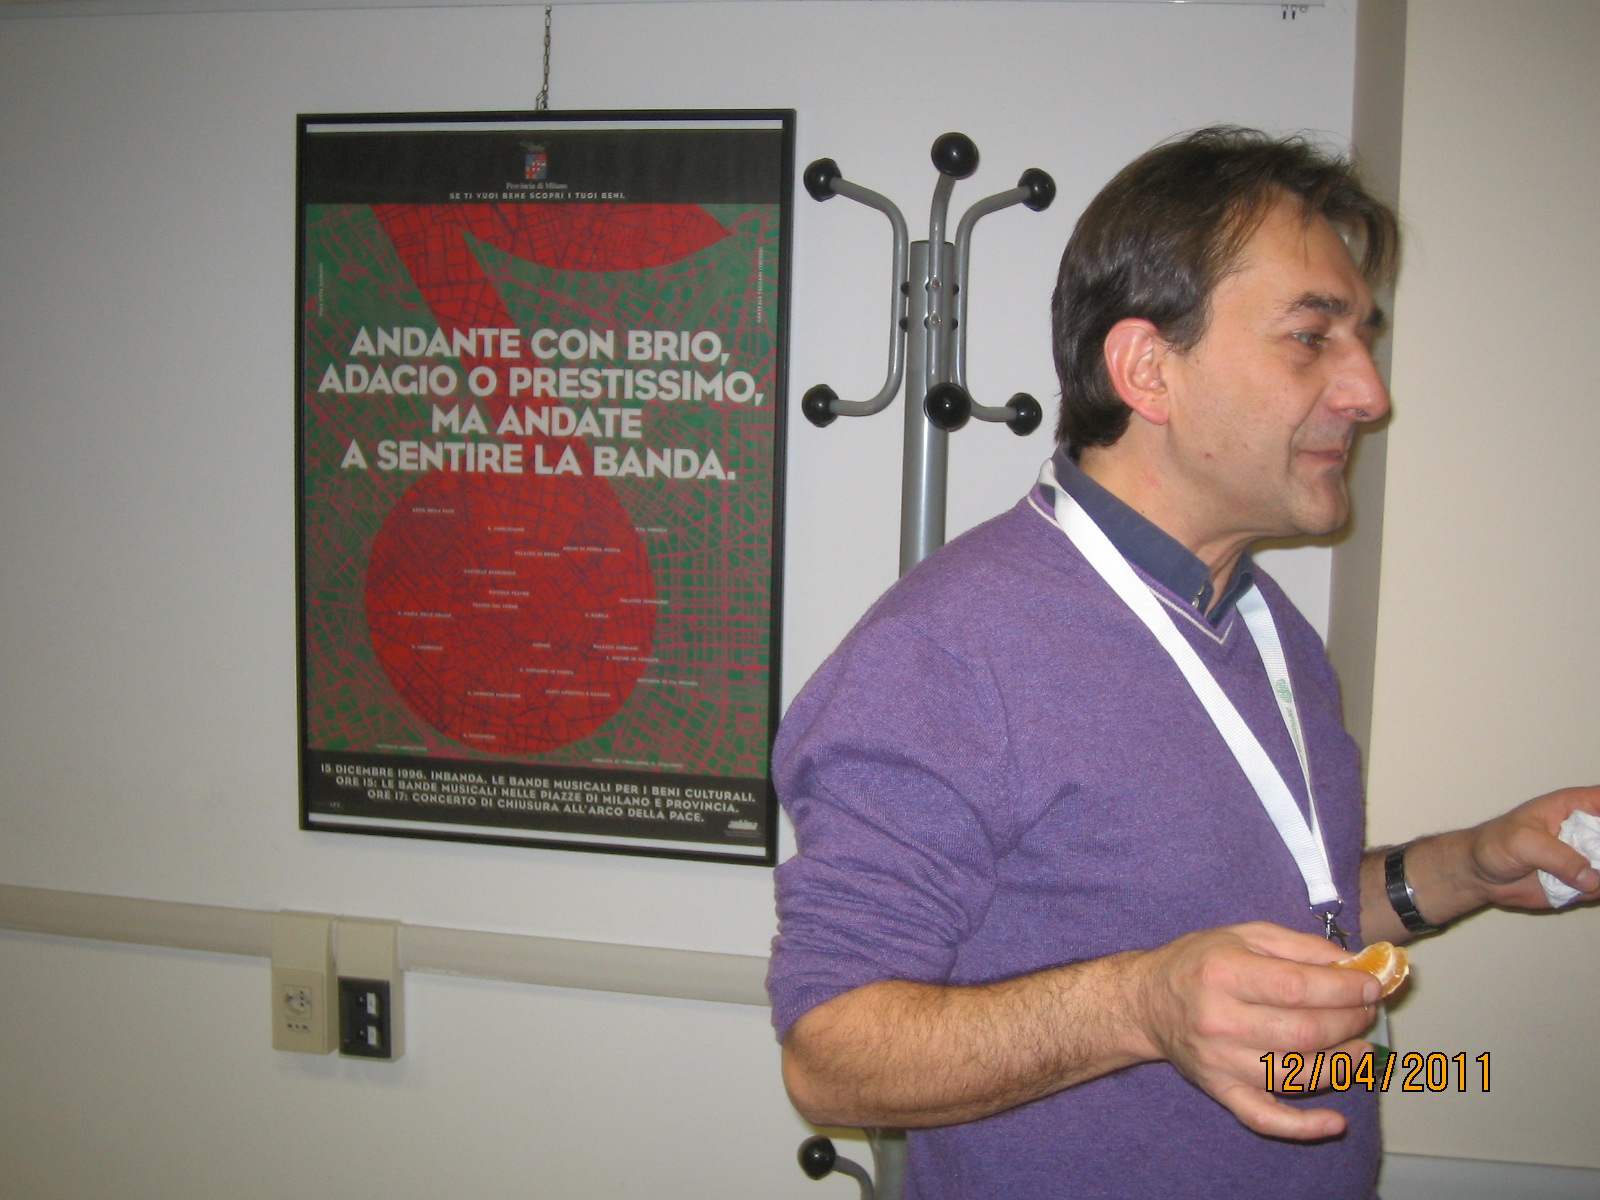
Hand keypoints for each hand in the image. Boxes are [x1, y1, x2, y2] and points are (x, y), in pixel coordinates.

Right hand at [1126, 922, 1378, 1140]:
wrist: (1146, 1001)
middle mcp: (1220, 1019)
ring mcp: (1220, 1061)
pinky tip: (1335, 1122)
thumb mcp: (1245, 935)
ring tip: (1362, 1048)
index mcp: (1224, 973)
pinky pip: (1265, 1118)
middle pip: (1304, 1032)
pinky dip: (1303, 1126)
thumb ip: (1301, 946)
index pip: (1298, 987)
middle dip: (1350, 1022)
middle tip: (1367, 1012)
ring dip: (1342, 1065)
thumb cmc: (1200, 962)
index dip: (1344, 990)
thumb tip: (1355, 964)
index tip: (1372, 987)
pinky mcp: (1220, 1090)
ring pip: (1295, 1074)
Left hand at [1465, 785, 1599, 909]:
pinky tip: (1575, 890)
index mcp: (1575, 806)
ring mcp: (1590, 857)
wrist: (1480, 874)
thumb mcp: (1522, 843)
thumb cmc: (1495, 844)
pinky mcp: (1586, 883)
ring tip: (1565, 876)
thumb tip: (1591, 878)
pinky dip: (1596, 892)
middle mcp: (1589, 830)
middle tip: (1590, 862)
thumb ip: (1558, 857)